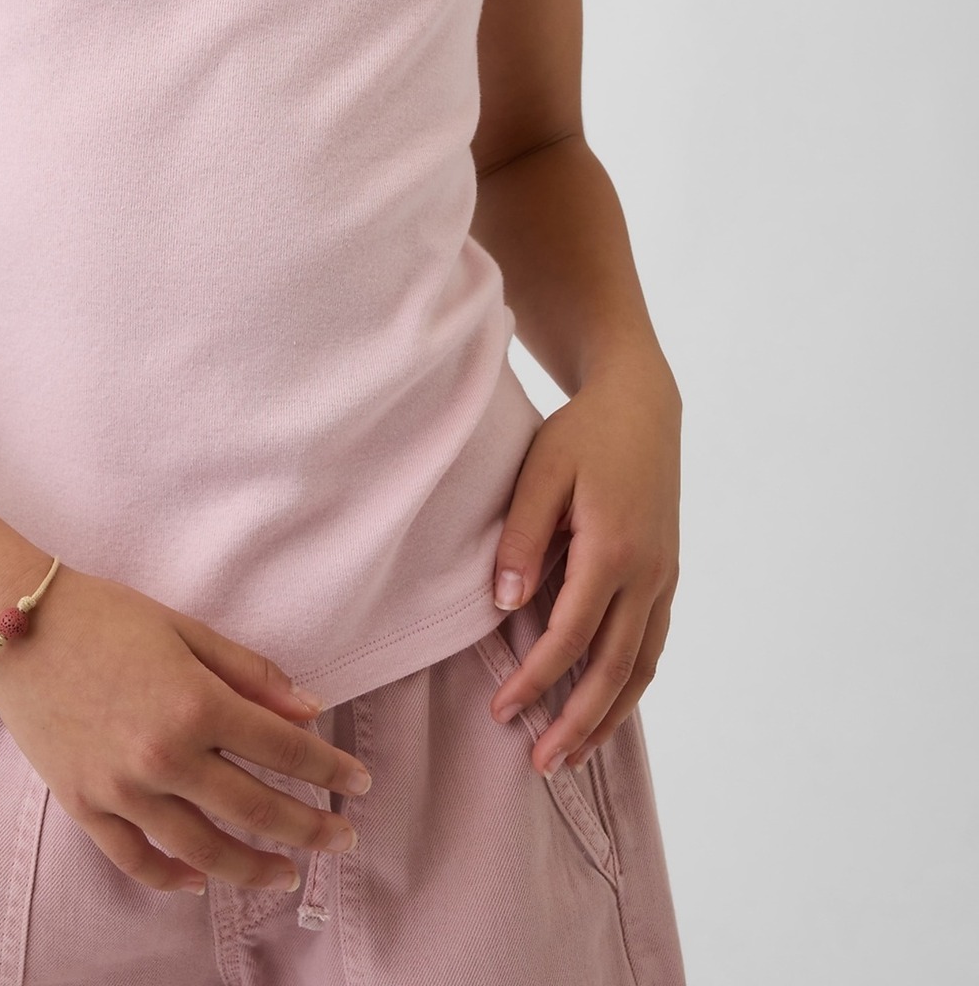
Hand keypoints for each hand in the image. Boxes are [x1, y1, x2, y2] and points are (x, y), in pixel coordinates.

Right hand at [0, 565, 371, 896]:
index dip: (329, 769)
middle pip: (254, 809)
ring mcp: (122, 789)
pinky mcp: (84, 805)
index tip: (359, 783)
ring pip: (202, 849)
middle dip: (309, 828)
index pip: (284, 750)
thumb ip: (250, 673)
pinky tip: (201, 880)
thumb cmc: (104, 615)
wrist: (15, 626)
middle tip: (343, 838)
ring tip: (286, 875)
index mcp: (196, 704)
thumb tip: (309, 710)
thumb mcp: (186, 629)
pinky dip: (173, 877)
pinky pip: (137, 858)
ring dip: (252, 867)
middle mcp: (164, 756)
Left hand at [486, 353, 680, 773]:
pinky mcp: (667, 575)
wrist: (643, 405)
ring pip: (641, 667)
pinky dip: (630, 685)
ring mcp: (664, 578)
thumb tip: (505, 605)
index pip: (570, 637)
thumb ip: (521, 536)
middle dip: (577, 723)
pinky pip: (652, 645)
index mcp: (613, 550)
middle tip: (541, 764)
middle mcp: (648, 574)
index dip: (536, 682)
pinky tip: (607, 706)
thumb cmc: (584, 434)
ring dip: (609, 717)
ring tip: (574, 755)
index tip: (502, 713)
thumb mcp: (542, 470)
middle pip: (613, 670)